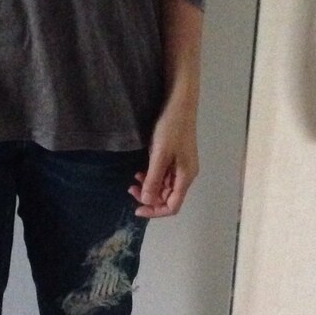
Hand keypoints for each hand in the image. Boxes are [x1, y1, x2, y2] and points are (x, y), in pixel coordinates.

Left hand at [128, 99, 199, 218]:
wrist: (180, 103)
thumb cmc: (171, 128)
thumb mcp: (159, 155)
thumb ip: (153, 179)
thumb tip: (146, 201)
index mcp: (185, 177)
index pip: (172, 206)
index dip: (155, 211)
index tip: (136, 208)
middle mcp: (185, 174)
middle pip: (168, 197)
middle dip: (149, 197)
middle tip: (130, 188)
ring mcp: (181, 166)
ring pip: (164, 186)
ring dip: (149, 186)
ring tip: (133, 178)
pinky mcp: (176, 157)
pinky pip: (163, 174)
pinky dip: (151, 176)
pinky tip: (140, 170)